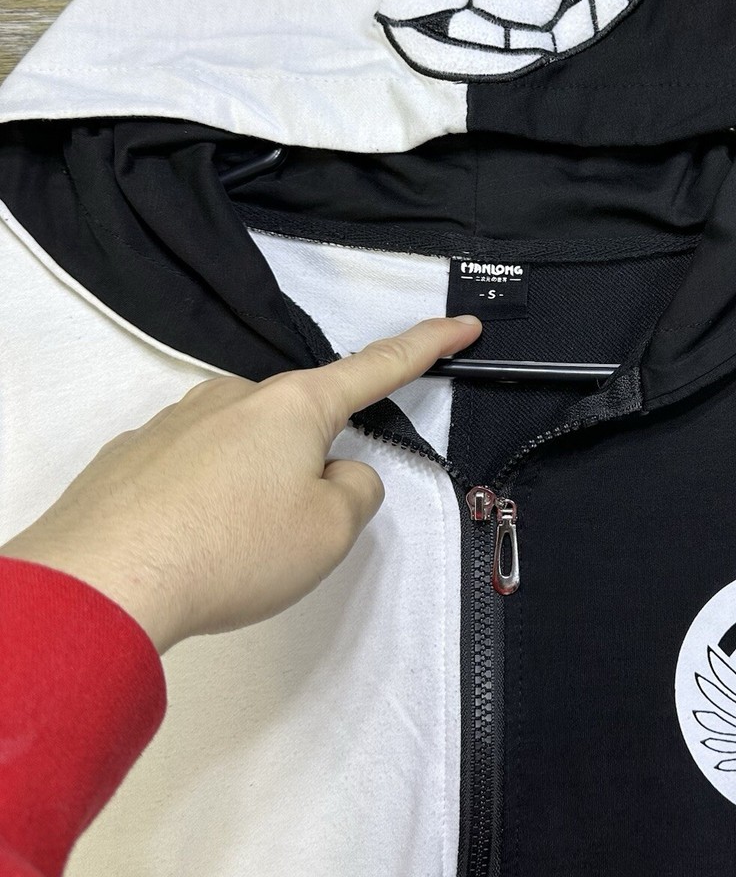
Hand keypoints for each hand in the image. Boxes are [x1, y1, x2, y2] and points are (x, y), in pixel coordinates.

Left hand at [0, 315, 482, 653]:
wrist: (101, 581)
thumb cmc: (232, 549)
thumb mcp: (331, 531)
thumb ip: (356, 490)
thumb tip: (334, 473)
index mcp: (296, 405)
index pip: (380, 366)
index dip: (429, 345)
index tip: (464, 324)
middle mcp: (236, 396)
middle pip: (302, 424)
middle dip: (310, 470)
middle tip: (288, 533)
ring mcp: (178, 419)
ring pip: (245, 451)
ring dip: (253, 491)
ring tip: (227, 549)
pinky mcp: (133, 453)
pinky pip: (192, 472)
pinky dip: (201, 505)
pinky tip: (182, 545)